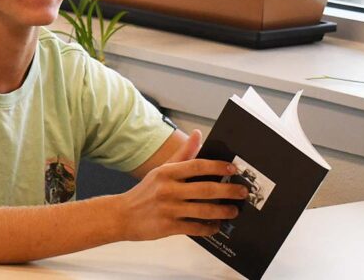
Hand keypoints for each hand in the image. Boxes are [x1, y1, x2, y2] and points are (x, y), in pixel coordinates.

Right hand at [112, 129, 248, 240]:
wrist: (121, 216)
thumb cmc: (144, 192)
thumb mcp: (160, 171)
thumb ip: (182, 154)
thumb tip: (198, 134)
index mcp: (166, 173)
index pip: (198, 165)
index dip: (218, 167)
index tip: (233, 170)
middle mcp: (167, 189)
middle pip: (206, 189)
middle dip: (229, 191)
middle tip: (242, 192)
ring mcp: (168, 209)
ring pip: (204, 210)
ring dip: (223, 211)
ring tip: (233, 211)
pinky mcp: (168, 227)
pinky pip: (196, 228)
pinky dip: (209, 227)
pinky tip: (215, 226)